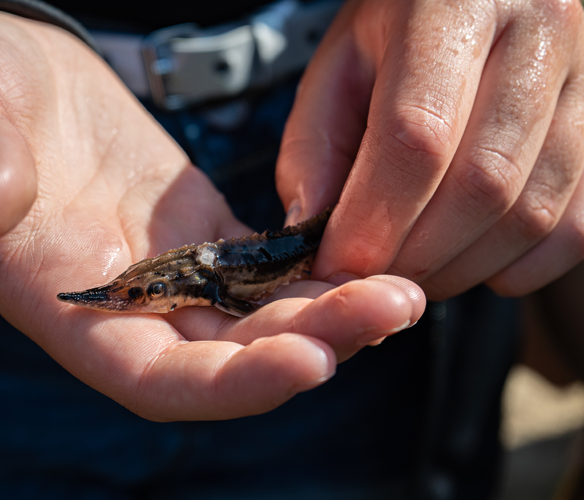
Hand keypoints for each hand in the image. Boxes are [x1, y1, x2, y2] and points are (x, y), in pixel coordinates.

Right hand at [0, 11, 424, 420]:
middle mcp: (123, 306)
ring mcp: (166, 272)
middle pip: (227, 359)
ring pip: (256, 320)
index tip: (308, 362)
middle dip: (312, 344)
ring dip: (330, 313)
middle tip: (394, 306)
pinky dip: (314, 271)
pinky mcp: (197, 233)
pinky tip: (366, 251)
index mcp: (61, 301)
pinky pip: (262, 271)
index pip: (153, 377)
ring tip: (403, 289)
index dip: (229, 385)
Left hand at [278, 0, 583, 299]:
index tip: (337, 266)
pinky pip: (575, 227)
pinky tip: (470, 257)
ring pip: (532, 213)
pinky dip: (517, 265)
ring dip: (461, 268)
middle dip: (414, 256)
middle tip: (371, 278)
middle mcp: (538, 34)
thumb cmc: (402, 24)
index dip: (374, 219)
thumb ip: (314, 144)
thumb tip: (311, 230)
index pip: (418, 134)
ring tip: (412, 269)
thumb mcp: (338, 62)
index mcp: (452, 7)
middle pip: (481, 184)